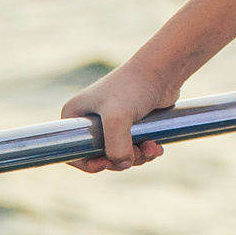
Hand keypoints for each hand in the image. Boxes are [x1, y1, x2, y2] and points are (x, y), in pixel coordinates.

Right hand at [60, 63, 178, 172]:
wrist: (163, 70)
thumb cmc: (134, 87)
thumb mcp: (117, 118)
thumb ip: (116, 147)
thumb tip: (124, 164)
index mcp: (75, 116)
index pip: (72, 151)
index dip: (88, 164)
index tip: (107, 164)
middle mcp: (90, 120)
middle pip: (99, 156)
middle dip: (120, 160)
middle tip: (137, 154)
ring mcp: (111, 122)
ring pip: (120, 155)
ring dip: (137, 157)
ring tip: (151, 148)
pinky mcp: (131, 124)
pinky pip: (135, 148)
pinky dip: (146, 152)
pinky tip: (157, 147)